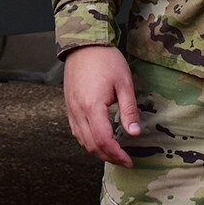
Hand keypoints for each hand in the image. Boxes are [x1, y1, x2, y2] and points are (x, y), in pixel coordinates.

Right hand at [63, 45, 141, 166]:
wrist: (84, 43)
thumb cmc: (105, 60)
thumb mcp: (124, 83)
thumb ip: (129, 110)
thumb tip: (134, 133)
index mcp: (92, 106)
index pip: (103, 140)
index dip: (117, 154)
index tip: (129, 160)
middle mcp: (78, 110)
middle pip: (91, 144)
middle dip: (108, 157)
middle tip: (124, 161)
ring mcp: (71, 108)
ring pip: (81, 140)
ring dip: (97, 151)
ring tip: (113, 154)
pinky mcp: (69, 105)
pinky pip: (76, 130)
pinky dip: (87, 141)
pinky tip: (98, 140)